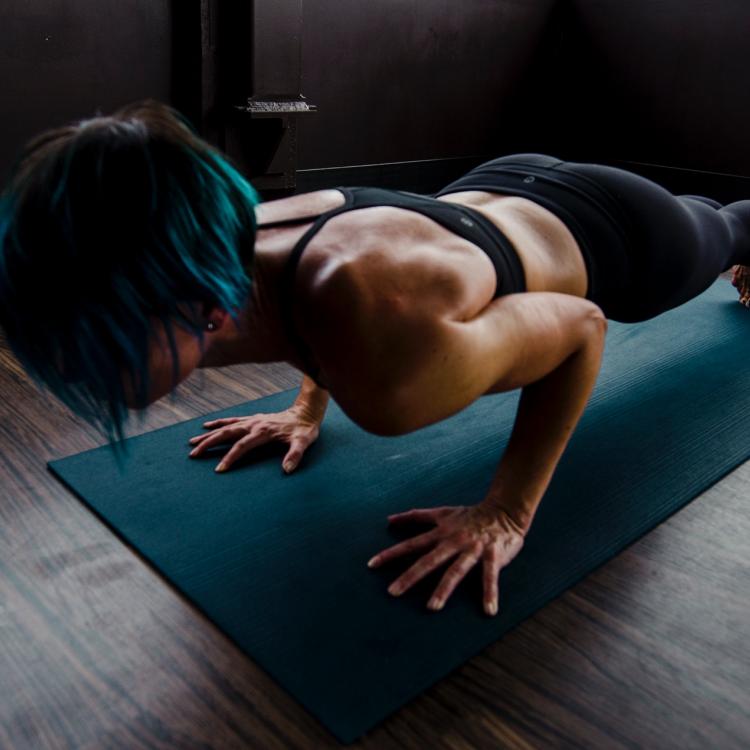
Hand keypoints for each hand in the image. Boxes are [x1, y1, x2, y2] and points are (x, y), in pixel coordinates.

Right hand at [187, 404, 320, 473]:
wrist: (306, 411)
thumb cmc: (304, 429)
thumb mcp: (303, 442)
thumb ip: (295, 455)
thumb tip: (287, 470)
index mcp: (263, 432)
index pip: (242, 446)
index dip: (230, 457)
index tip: (219, 469)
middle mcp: (254, 424)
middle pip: (226, 434)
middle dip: (208, 444)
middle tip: (193, 454)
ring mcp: (252, 420)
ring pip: (225, 427)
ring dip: (208, 434)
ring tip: (192, 442)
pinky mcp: (253, 418)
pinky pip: (231, 420)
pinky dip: (218, 423)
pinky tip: (207, 426)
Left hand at [367, 502, 526, 615]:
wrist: (504, 510)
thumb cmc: (470, 515)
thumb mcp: (442, 513)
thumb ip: (416, 517)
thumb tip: (389, 519)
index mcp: (440, 534)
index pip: (411, 545)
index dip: (391, 554)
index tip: (371, 565)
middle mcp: (453, 541)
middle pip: (428, 560)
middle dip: (410, 576)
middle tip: (392, 592)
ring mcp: (473, 549)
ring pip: (456, 571)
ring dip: (444, 589)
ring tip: (432, 607)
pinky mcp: (493, 556)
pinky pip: (490, 577)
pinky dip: (490, 593)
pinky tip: (488, 611)